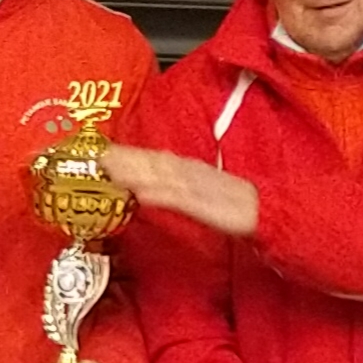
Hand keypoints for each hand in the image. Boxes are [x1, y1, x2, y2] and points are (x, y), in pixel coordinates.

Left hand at [102, 142, 258, 236]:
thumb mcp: (200, 193)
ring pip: (160, 176)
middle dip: (125, 157)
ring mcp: (196, 187)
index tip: (104, 151)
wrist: (265, 211)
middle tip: (97, 154)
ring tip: (110, 167)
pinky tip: (139, 194)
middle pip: (153, 162)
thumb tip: (146, 188)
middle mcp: (189, 172)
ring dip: (135, 170)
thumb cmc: (232, 204)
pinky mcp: (204, 205)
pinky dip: (158, 194)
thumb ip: (176, 189)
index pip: (155, 158)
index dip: (130, 154)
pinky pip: (178, 199)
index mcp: (189, 169)